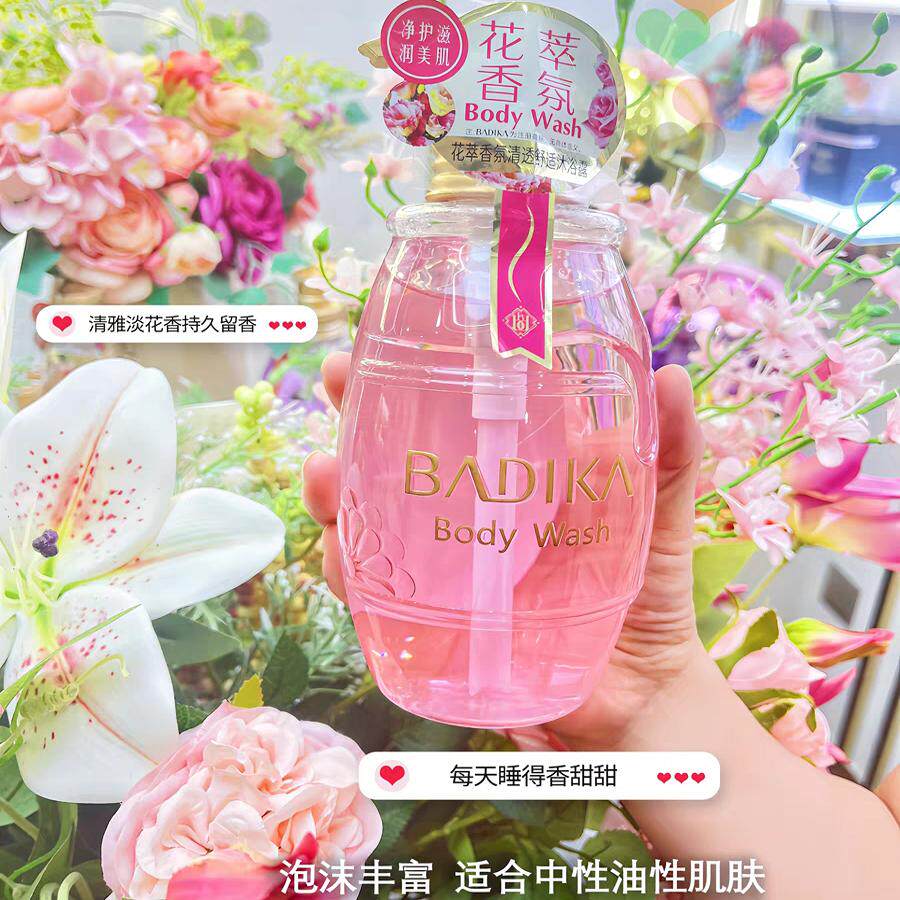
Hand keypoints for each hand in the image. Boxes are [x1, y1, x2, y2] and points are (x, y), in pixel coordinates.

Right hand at [303, 354, 705, 750]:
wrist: (640, 694)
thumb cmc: (647, 594)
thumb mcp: (659, 514)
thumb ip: (670, 453)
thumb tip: (673, 375)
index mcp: (509, 483)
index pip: (448, 420)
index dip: (410, 379)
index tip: (386, 340)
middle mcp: (463, 522)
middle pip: (390, 464)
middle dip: (352, 421)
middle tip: (338, 385)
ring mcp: (440, 576)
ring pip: (368, 528)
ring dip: (333, 499)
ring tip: (324, 475)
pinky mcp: (429, 631)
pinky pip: (375, 602)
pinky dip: (348, 577)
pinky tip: (341, 558)